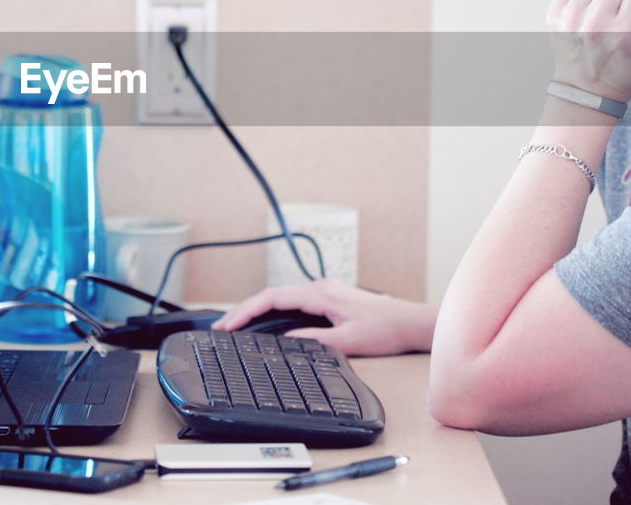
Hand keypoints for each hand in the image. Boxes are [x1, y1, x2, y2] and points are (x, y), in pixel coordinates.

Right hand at [210, 279, 437, 356]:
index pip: (272, 298)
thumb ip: (313, 341)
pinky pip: (291, 302)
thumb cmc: (385, 329)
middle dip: (243, 310)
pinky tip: (264, 324)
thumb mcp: (348, 341)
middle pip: (270, 295)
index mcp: (320, 293)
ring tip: (235, 326)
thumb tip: (284, 344)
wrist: (410, 323)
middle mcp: (319, 287)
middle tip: (221, 328)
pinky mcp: (327, 299)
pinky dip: (272, 312)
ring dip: (256, 310)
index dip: (245, 311)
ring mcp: (322, 292)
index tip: (227, 325)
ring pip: (280, 298)